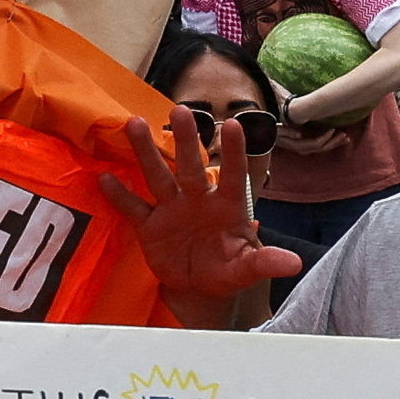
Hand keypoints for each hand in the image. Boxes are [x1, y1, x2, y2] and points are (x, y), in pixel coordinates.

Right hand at [96, 111, 300, 319]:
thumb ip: (265, 262)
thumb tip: (294, 264)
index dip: (232, 151)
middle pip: (191, 164)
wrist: (198, 289)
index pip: (232, 173)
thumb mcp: (247, 268)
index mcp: (226, 204)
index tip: (234, 124)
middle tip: (179, 109)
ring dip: (147, 152)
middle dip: (187, 139)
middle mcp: (198, 198)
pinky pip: (133, 207)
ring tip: (134, 124)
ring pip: (158, 175)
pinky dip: (119, 195)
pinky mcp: (149, 226)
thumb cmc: (227, 269)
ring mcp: (171, 209)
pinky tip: (105, 178)